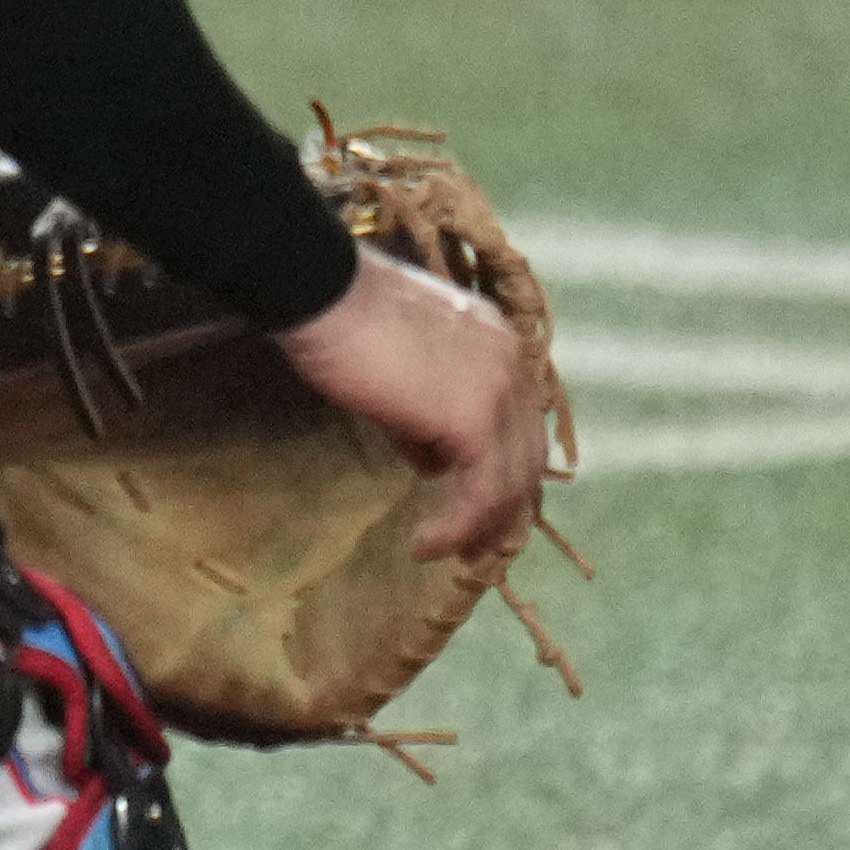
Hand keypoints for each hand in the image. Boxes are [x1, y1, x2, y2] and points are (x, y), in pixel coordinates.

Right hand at [276, 250, 556, 569]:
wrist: (323, 295)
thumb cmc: (342, 320)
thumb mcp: (395, 370)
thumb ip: (421, 416)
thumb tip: (430, 462)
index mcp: (498, 346)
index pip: (518, 422)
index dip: (502, 468)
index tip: (474, 505)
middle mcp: (513, 368)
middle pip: (526, 456)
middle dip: (504, 507)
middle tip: (474, 546)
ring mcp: (499, 394)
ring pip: (512, 480)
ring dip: (483, 525)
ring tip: (452, 554)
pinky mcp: (473, 421)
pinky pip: (482, 491)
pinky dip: (460, 526)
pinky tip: (427, 546)